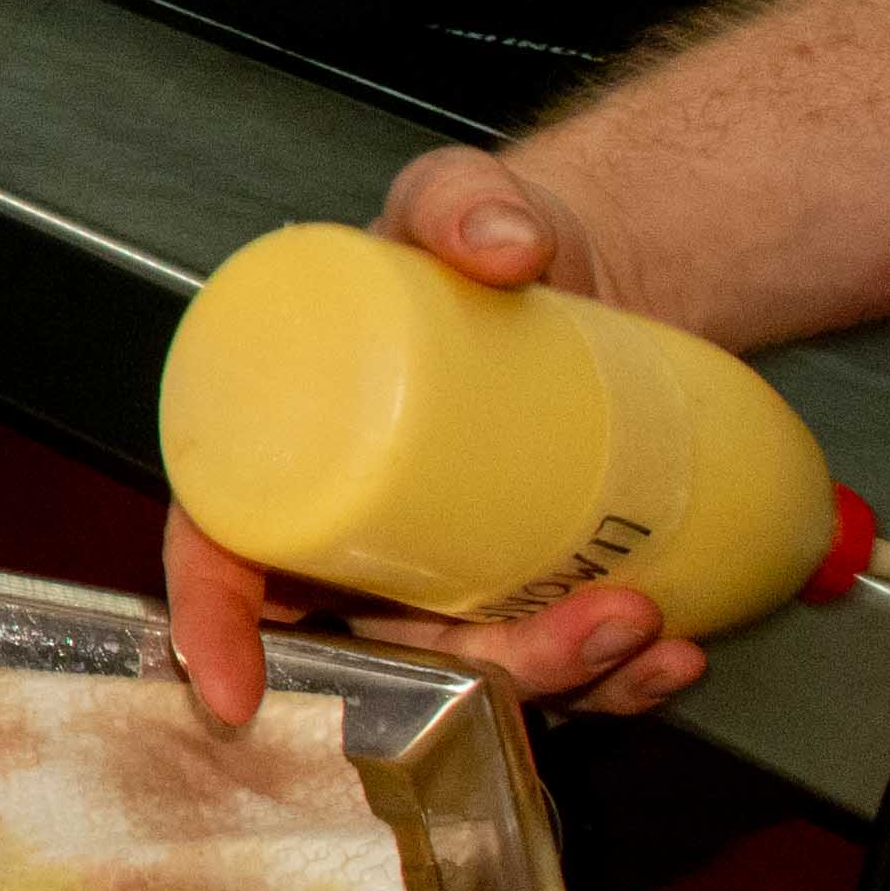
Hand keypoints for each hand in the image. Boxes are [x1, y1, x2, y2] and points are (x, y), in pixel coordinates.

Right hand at [162, 139, 706, 725]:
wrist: (592, 267)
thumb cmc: (477, 239)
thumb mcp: (450, 197)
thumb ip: (461, 200)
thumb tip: (502, 244)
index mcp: (289, 451)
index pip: (218, 552)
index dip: (213, 629)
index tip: (236, 693)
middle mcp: (355, 531)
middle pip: (378, 645)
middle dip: (492, 665)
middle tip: (594, 622)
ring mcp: (440, 569)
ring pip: (476, 670)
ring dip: (569, 678)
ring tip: (654, 628)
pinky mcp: (519, 585)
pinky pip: (552, 665)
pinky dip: (616, 682)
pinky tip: (676, 655)